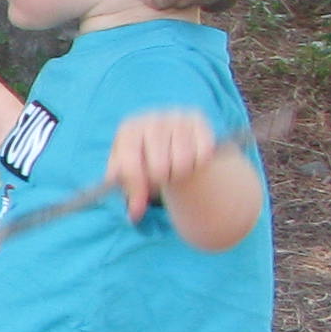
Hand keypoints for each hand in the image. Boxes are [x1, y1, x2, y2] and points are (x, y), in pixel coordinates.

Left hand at [108, 108, 223, 219]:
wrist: (169, 139)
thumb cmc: (144, 160)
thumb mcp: (128, 173)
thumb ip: (129, 192)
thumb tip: (134, 214)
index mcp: (129, 130)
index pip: (130, 164)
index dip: (135, 189)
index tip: (138, 209)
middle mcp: (152, 119)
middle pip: (158, 167)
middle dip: (159, 182)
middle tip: (160, 180)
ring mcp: (177, 118)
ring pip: (182, 164)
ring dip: (178, 175)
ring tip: (172, 170)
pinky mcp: (199, 121)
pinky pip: (202, 156)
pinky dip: (196, 166)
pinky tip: (189, 161)